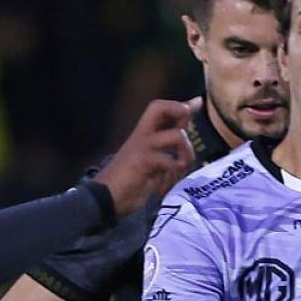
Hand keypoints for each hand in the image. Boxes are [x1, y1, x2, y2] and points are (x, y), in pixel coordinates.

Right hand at [92, 99, 195, 214]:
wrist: (104, 198)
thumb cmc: (126, 183)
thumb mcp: (149, 164)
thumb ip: (163, 153)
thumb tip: (180, 148)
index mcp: (142, 134)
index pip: (160, 109)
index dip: (180, 105)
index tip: (197, 103)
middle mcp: (141, 135)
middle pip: (159, 107)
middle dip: (181, 113)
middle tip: (185, 132)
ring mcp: (142, 147)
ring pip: (177, 136)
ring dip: (186, 154)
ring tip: (178, 170)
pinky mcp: (143, 161)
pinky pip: (170, 161)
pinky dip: (173, 175)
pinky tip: (164, 186)